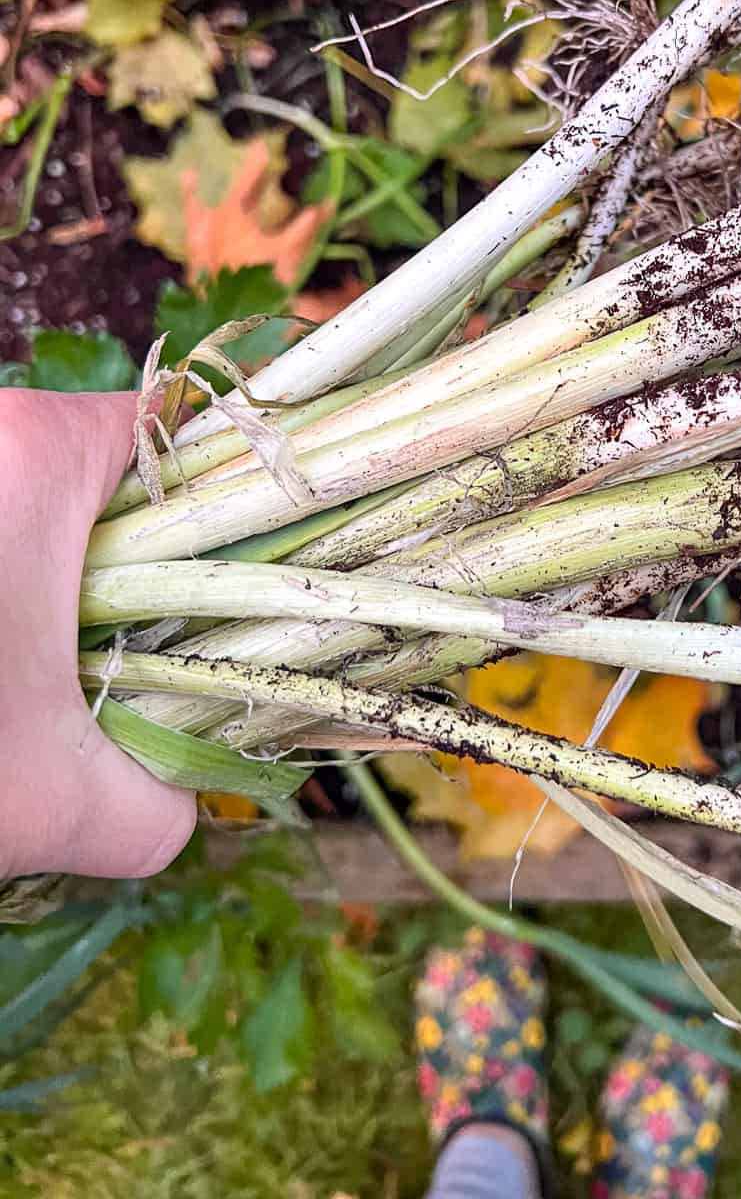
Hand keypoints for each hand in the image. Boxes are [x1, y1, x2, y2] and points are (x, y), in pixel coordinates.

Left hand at [0, 389, 195, 879]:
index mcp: (33, 458)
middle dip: (126, 553)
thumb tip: (186, 803)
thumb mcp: (50, 802)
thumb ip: (156, 803)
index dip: (220, 490)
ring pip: (17, 497)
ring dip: (43, 574)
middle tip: (129, 645)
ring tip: (30, 669)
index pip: (173, 424)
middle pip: (95, 463)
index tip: (232, 568)